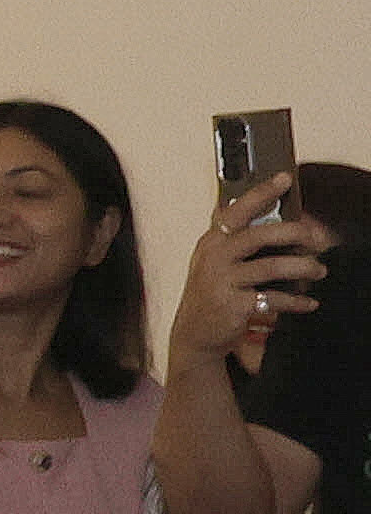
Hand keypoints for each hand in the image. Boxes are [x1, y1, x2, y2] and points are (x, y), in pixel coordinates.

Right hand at [175, 178, 329, 378]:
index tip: (284, 179)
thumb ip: (236, 239)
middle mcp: (214, 258)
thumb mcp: (215, 261)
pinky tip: (309, 302)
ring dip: (303, 267)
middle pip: (259, 235)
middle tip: (317, 238)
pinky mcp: (233, 306)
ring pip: (272, 267)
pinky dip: (297, 301)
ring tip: (319, 270)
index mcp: (212, 242)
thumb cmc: (211, 292)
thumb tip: (275, 218)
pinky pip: (274, 298)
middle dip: (295, 233)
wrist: (194, 334)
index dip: (260, 193)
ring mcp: (222, 282)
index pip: (236, 211)